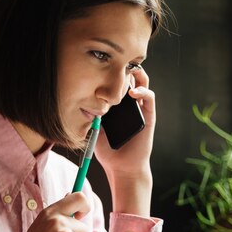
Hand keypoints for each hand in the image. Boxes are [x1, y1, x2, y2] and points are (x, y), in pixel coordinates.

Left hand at [94, 68, 154, 215]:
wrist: (122, 167)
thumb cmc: (108, 151)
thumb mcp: (95, 129)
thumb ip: (92, 115)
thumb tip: (82, 100)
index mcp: (117, 106)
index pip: (117, 82)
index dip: (112, 72)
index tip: (102, 68)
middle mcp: (130, 104)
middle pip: (131, 77)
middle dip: (125, 67)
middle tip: (115, 63)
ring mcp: (140, 109)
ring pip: (143, 82)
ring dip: (137, 73)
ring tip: (127, 71)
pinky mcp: (149, 115)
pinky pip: (149, 97)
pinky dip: (142, 91)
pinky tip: (132, 92)